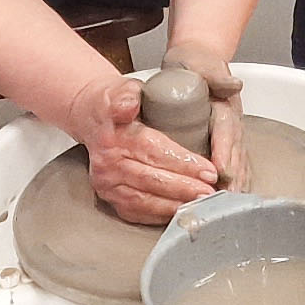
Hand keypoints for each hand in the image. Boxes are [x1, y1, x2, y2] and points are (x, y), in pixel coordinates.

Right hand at [74, 69, 220, 224]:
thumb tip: (129, 104)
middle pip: (152, 181)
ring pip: (145, 201)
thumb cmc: (114, 103)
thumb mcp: (121, 90)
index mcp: (114, 138)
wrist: (92, 117)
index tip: (209, 170)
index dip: (184, 163)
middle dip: (185, 189)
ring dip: (175, 205)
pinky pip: (137, 212)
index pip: (155, 153)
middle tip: (211, 192)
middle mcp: (108, 165)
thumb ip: (126, 95)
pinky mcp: (110, 199)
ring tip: (201, 204)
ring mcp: (107, 186)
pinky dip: (161, 215)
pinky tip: (181, 211)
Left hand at [157, 34, 246, 184]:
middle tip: (225, 198)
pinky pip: (235, 163)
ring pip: (237, 161)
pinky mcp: (226, 141)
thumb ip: (216, 73)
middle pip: (235, 152)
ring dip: (235, 182)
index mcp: (225, 106)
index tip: (221, 169)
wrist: (197, 60)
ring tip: (229, 204)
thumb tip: (233, 85)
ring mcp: (231, 133)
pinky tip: (232, 198)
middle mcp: (232, 122)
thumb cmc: (195, 63)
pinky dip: (236, 181)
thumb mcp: (201, 62)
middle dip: (232, 176)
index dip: (224, 151)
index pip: (226, 131)